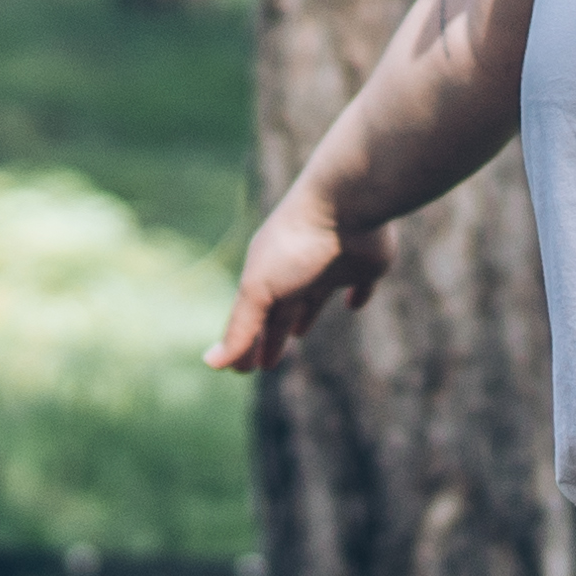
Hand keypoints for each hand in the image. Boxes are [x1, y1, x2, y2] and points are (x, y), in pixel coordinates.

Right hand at [207, 188, 391, 373]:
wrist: (344, 206)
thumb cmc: (294, 246)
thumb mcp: (258, 290)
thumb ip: (240, 327)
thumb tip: (211, 365)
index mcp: (268, 274)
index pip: (254, 318)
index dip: (248, 344)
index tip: (243, 370)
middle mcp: (297, 270)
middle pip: (282, 312)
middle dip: (272, 335)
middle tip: (267, 363)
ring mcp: (332, 266)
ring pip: (315, 298)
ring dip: (306, 315)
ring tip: (299, 332)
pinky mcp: (365, 265)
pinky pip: (362, 284)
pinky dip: (358, 295)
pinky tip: (354, 304)